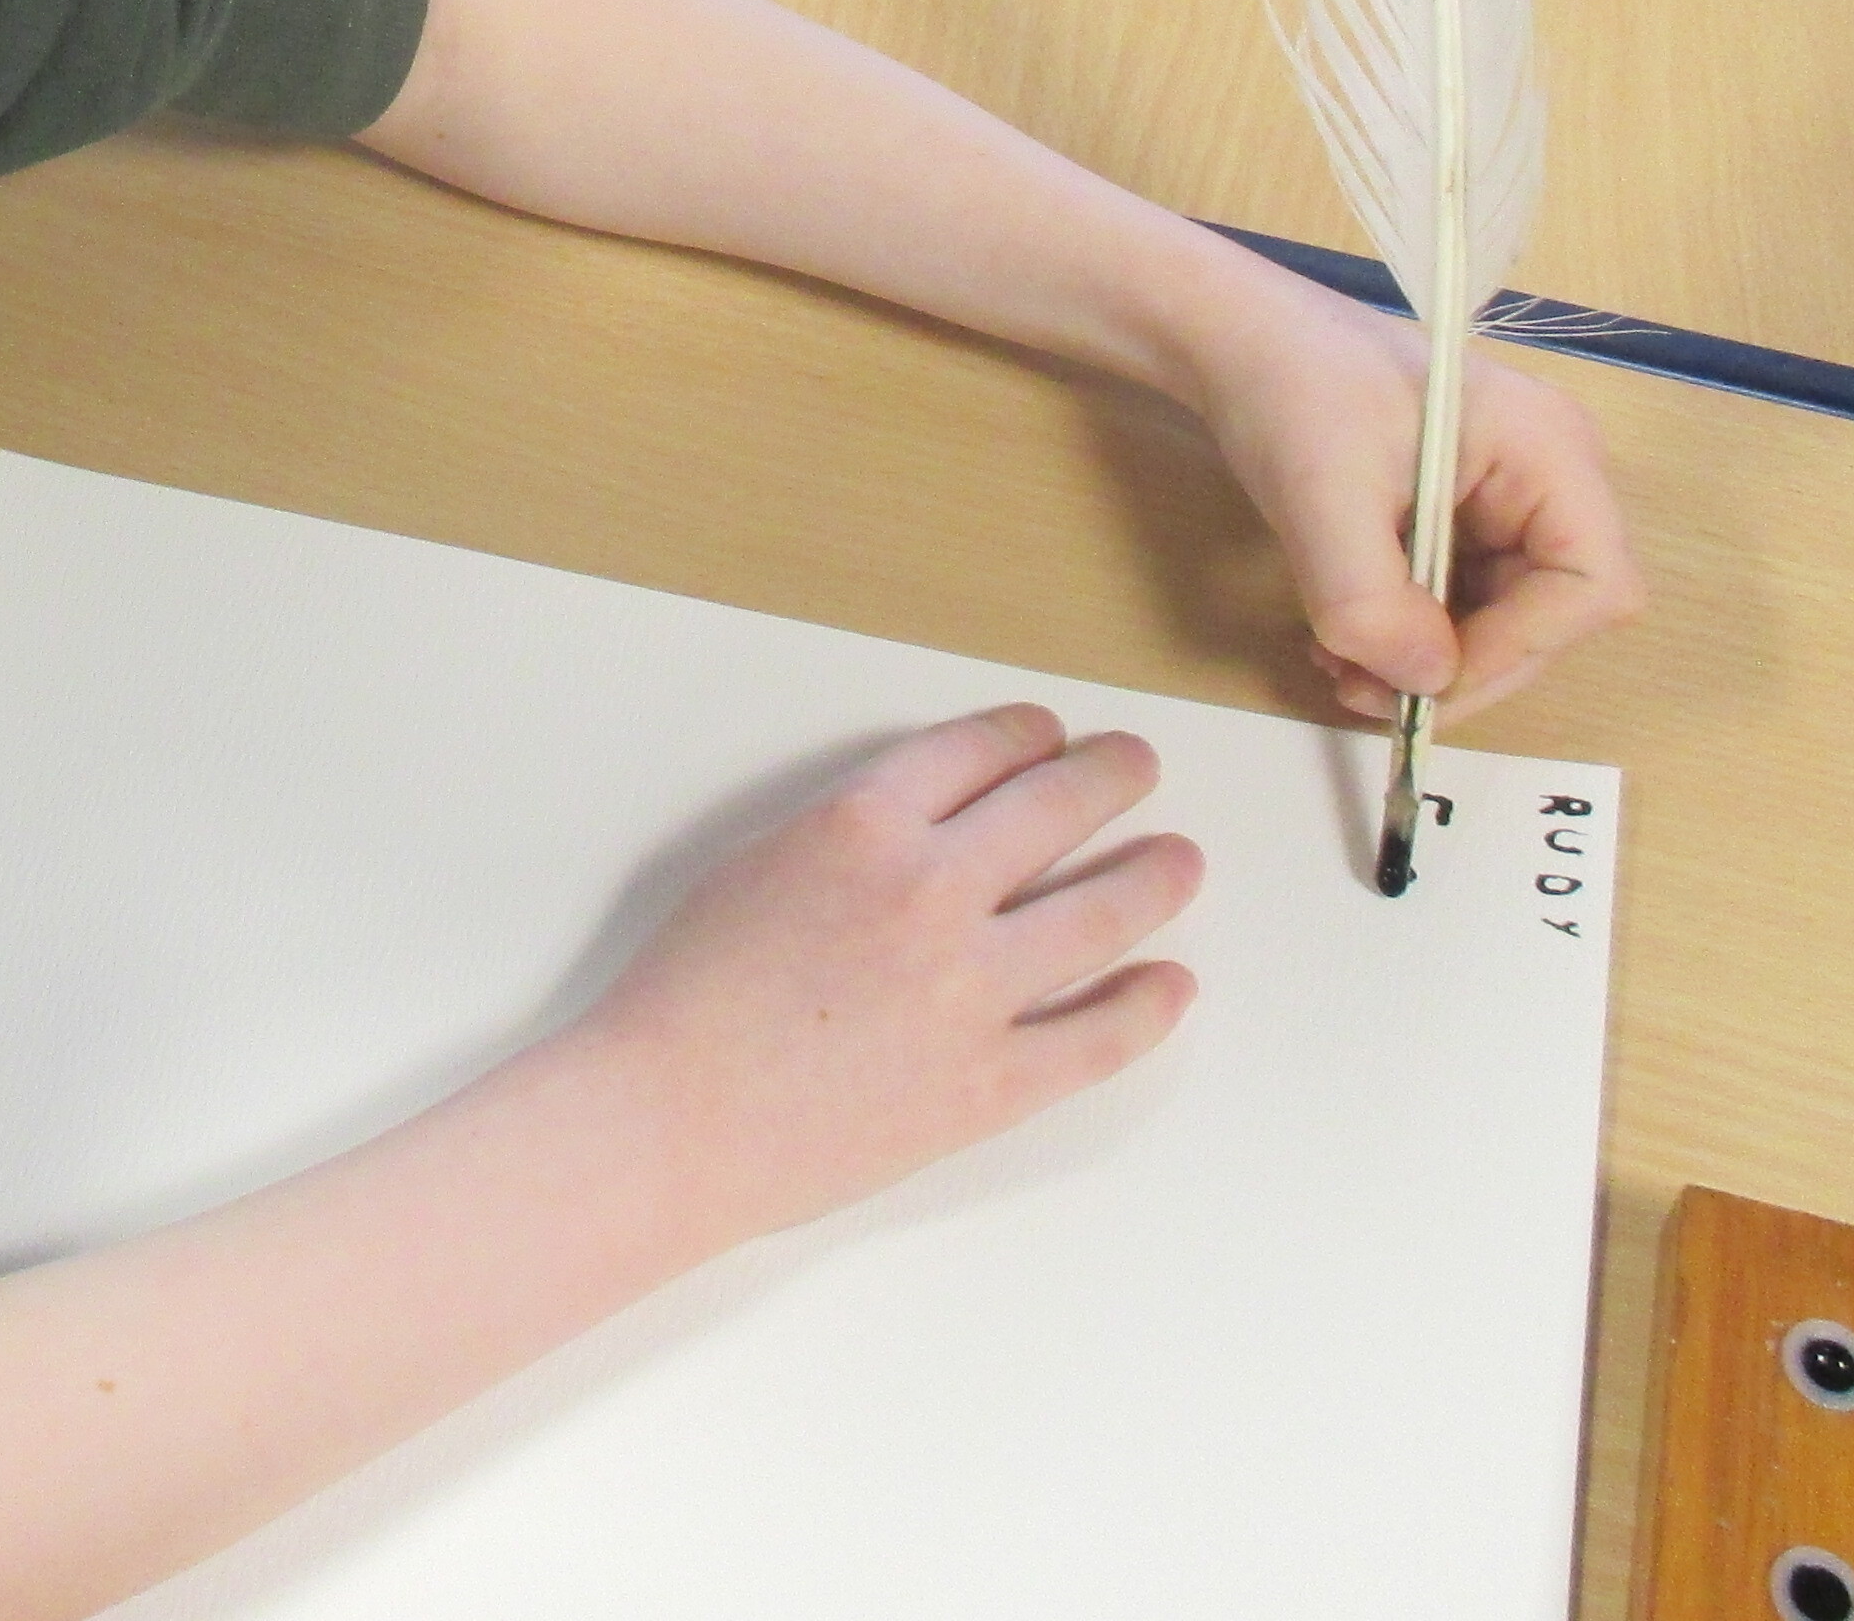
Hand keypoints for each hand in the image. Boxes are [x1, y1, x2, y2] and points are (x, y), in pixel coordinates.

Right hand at [571, 707, 1198, 1259]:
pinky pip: (1096, 1040)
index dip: (1027, 734)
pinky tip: (1173, 985)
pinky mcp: (991, 1084)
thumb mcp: (754, 861)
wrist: (668, 1120)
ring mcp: (971, 990)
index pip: (978, 750)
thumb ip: (850, 831)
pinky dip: (1147, 1009)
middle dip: (1111, 778)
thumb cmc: (686, 994)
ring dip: (1156, 879)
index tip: (1053, 735)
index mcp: (864, 824)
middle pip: (1054, 809)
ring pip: (1102, 914)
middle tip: (1139, 767)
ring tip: (1184, 860)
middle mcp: (932, 891)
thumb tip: (927, 825)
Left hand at [1189, 285, 1644, 725]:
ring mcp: (1511, 499)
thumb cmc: (1289, 387)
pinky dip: (1410, 635)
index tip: (1421, 681)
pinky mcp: (1466, 519)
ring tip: (1339, 666)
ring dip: (1428, 662)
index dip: (1516, 649)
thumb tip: (1423, 683)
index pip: (1590, 584)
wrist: (1234, 339)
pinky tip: (1344, 640)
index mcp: (1549, 447)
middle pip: (1551, 616)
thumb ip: (1370, 597)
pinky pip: (1463, 603)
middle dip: (1460, 668)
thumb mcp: (1321, 493)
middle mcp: (1550, 475)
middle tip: (1366, 695)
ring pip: (1503, 621)